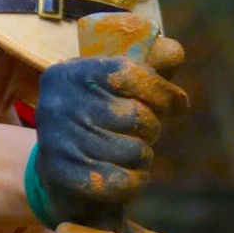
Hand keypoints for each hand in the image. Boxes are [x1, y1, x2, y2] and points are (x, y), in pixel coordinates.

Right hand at [27, 37, 187, 226]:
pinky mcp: (64, 178)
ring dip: (143, 156)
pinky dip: (135, 181)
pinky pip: (122, 181)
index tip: (176, 105)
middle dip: (151, 127)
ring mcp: (57, 143)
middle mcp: (57, 104)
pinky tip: (126, 176)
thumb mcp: (120, 88)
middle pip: (135, 115)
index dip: (162, 92)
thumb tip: (173, 51)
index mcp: (70, 72)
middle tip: (141, 132)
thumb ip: (149, 67)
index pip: (128, 72)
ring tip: (129, 153)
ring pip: (135, 151)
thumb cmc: (100, 120)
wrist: (60, 171)